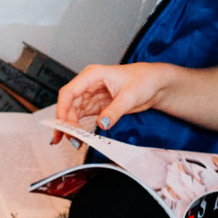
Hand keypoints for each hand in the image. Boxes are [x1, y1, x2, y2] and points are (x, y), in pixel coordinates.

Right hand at [56, 61, 174, 134]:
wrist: (155, 84)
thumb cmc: (144, 80)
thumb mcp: (130, 96)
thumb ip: (115, 111)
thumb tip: (102, 123)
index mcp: (93, 75)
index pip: (69, 92)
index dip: (62, 109)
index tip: (63, 125)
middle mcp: (89, 84)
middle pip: (68, 104)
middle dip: (65, 122)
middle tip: (69, 139)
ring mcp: (91, 95)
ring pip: (73, 112)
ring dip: (71, 127)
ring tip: (74, 141)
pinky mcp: (96, 105)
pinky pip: (81, 116)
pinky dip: (78, 127)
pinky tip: (79, 137)